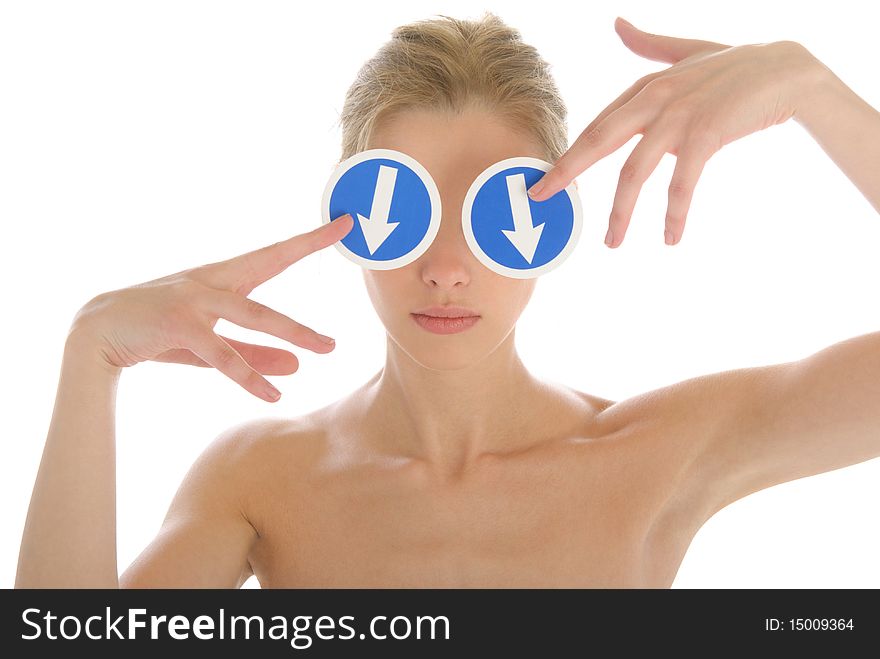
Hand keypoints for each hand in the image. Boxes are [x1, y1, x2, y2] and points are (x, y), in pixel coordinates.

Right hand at [69, 213, 354, 401]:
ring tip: (326, 349)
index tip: (345, 222)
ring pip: (254, 314)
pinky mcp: (178, 324)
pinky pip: (222, 353)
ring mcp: (194, 298)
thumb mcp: (212, 345)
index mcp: (222, 277)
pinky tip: (273, 394)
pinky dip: (248, 375)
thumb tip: (298, 367)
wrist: (96, 334)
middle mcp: (212, 280)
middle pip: (271, 269)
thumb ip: (255, 354)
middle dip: (309, 249)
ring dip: (293, 331)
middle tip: (349, 249)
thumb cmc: (159, 332)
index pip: (275, 254)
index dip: (310, 239)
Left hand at [527, 17, 821, 246]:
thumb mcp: (686, 53)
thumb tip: (618, 24)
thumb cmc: (735, 66)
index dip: (568, 154)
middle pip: (599, 139)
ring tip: (612, 243)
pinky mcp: (707, 133)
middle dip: (566, 170)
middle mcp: (655, 98)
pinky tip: (670, 237)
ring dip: (621, 211)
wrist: (788, 70)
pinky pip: (681, 182)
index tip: (543, 180)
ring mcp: (679, 115)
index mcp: (645, 87)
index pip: (597, 126)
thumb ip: (650, 46)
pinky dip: (673, 212)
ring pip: (635, 170)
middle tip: (540, 198)